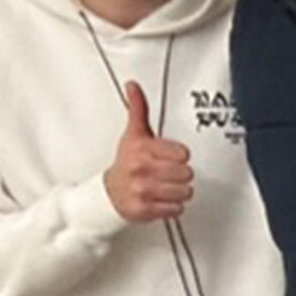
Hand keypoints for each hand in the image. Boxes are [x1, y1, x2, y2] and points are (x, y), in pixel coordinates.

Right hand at [102, 81, 194, 221]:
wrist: (108, 193)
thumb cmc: (126, 163)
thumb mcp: (134, 134)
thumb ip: (138, 109)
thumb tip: (133, 85)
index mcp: (142, 150)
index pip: (182, 154)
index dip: (180, 155)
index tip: (171, 156)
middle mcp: (141, 170)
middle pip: (186, 173)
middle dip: (180, 174)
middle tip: (167, 172)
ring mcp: (143, 191)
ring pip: (185, 192)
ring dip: (179, 191)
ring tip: (165, 185)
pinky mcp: (145, 210)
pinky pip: (177, 209)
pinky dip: (173, 206)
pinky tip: (162, 198)